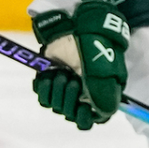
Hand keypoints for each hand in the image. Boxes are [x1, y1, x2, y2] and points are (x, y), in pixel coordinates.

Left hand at [31, 0, 130, 129]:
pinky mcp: (49, 79)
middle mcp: (81, 94)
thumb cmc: (95, 47)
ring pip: (55, 105)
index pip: (88, 121)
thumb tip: (101, 114)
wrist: (76, 26)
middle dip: (68, 98)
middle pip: (69, 114)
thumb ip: (106, 96)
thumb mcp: (106, 71)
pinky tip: (48, 75)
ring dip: (56, 91)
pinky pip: (42, 95)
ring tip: (61, 73)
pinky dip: (43, 87)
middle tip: (71, 79)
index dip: (83, 118)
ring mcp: (65, 86)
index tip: (82, 108)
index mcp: (98, 95)